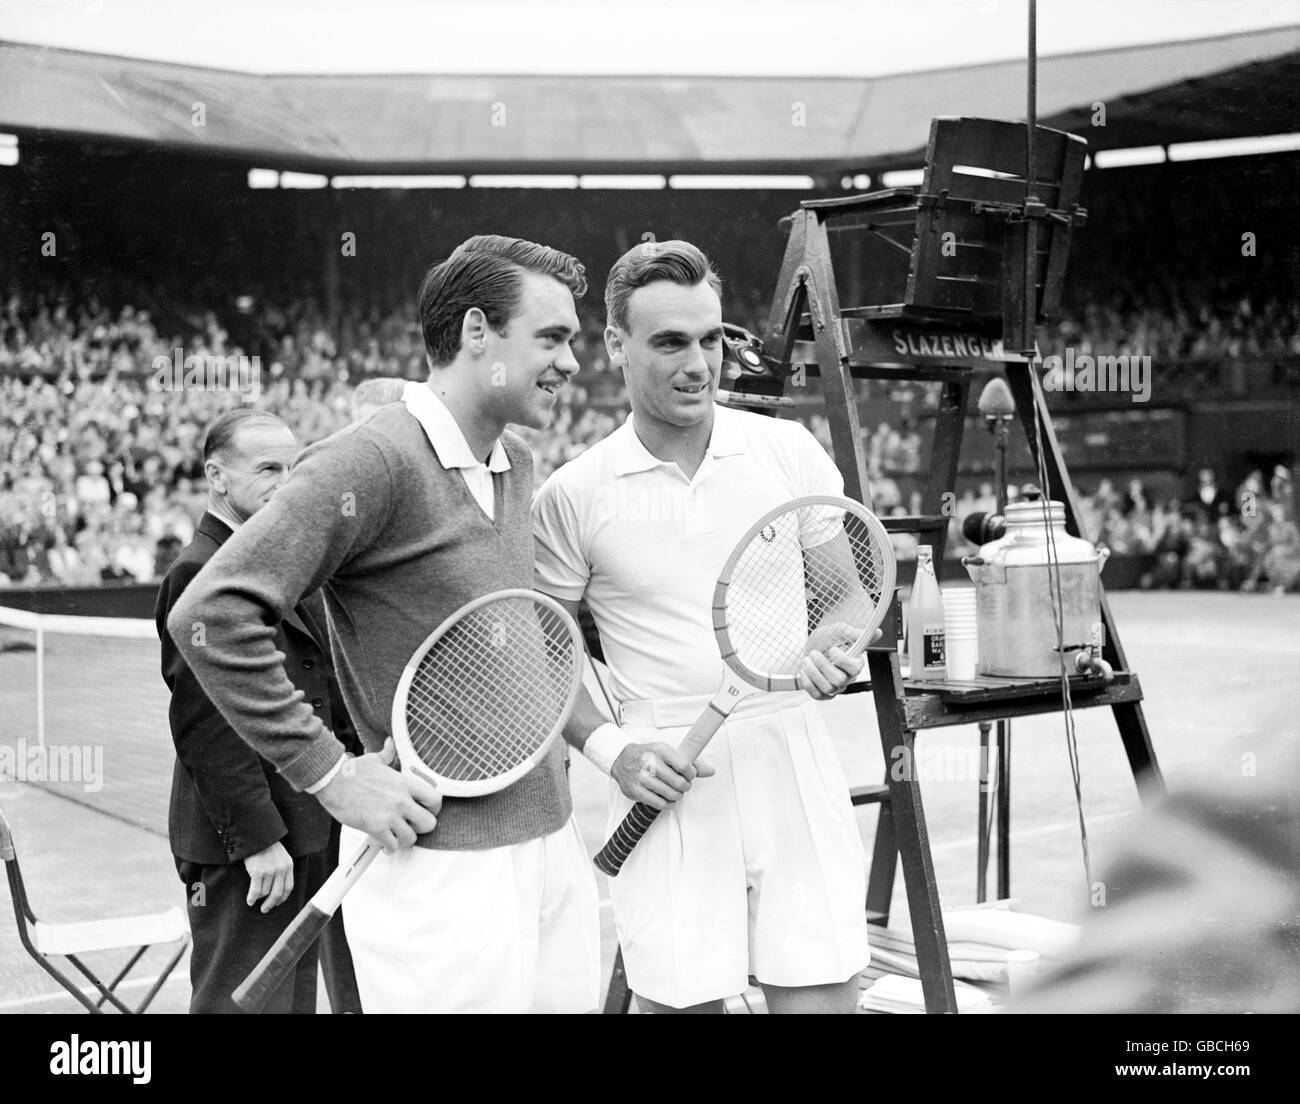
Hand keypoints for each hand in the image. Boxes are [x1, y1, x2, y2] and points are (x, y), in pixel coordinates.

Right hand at [244, 841, 293, 913]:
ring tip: (254, 898)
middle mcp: (281, 869)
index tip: (277, 903)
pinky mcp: (258, 872)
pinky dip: (252, 898)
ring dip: (259, 897)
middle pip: (278, 893)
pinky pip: (256, 891)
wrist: (257, 836)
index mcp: (288, 865)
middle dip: (271, 904)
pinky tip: (249, 901)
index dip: (282, 898)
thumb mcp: (280, 857)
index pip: (289, 887)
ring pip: (265, 892)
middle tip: (265, 910)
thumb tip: (276, 889)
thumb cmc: (266, 847)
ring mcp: (270, 871)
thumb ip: (281, 870)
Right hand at [316, 743, 441, 851]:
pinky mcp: (376, 827)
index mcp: (404, 783)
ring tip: (397, 836)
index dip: (433, 809)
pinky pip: (392, 846)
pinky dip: (389, 847)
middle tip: (412, 826)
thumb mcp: (374, 760)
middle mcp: (401, 799)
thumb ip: (387, 755)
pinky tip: (384, 844)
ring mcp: (389, 814)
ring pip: (411, 838)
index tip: (426, 811)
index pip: (435, 799)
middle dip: (421, 828)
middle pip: (429, 823)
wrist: (331, 780)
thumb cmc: (350, 772)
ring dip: (404, 839)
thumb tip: (390, 745)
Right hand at [611, 737, 715, 810]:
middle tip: (682, 785)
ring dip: (677, 795)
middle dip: (685, 786)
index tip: (690, 775)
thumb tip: (711, 770)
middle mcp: (649, 762)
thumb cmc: (648, 756)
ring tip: (675, 791)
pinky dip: (668, 804)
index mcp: (659, 750)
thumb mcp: (667, 753)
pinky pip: (660, 804)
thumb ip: (689, 762)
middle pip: (679, 782)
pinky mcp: (636, 791)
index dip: (692, 774)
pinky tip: (668, 799)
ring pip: (671, 794)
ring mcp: (642, 778)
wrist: (621, 760)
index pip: (684, 765)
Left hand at [800, 622, 880, 699]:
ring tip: (806, 659)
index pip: (856, 668)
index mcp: (855, 663)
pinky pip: (817, 695)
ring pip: (828, 688)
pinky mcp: (823, 694)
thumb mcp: (838, 631)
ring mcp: (835, 687)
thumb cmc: (826, 640)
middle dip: (823, 666)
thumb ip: (854, 633)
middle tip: (814, 653)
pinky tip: (804, 671)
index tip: (832, 649)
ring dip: (813, 673)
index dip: (843, 661)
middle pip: (839, 680)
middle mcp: (847, 677)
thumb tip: (878, 632)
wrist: (808, 648)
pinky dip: (808, 683)